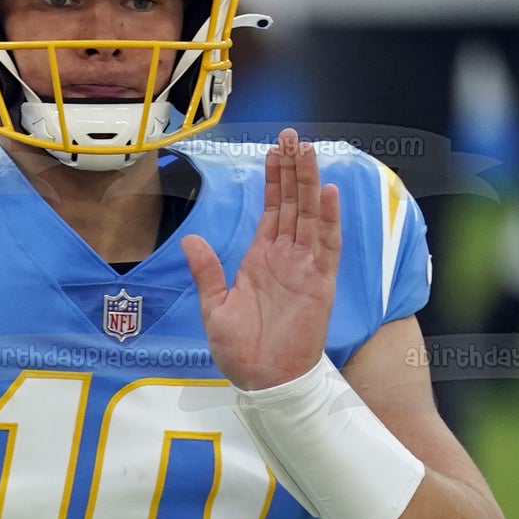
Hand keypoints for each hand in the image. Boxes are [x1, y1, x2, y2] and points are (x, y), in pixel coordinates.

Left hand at [182, 128, 340, 390]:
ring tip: (308, 151)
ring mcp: (305, 269)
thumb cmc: (241, 351)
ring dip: (310, 184)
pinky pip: (326, 247)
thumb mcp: (214, 307)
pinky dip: (328, 220)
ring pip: (311, 216)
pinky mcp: (320, 285)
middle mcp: (287, 258)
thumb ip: (207, 271)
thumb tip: (190, 239)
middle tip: (294, 136)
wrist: (263, 383)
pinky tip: (327, 193)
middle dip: (294, 169)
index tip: (274, 150)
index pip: (273, 210)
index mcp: (262, 259)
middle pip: (294, 203)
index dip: (274, 179)